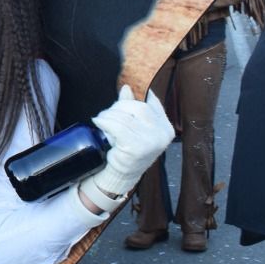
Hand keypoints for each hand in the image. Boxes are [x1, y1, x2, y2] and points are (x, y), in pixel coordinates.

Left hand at [77, 86, 171, 212]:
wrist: (122, 175)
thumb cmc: (128, 149)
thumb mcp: (135, 127)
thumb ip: (132, 107)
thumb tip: (126, 88)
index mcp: (166, 128)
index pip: (150, 104)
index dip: (133, 101)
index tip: (123, 100)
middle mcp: (162, 135)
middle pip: (138, 108)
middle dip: (118, 107)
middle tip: (106, 114)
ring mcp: (150, 142)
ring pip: (125, 117)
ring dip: (108, 115)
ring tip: (101, 119)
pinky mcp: (136, 147)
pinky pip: (117, 127)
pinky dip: (105, 122)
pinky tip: (98, 122)